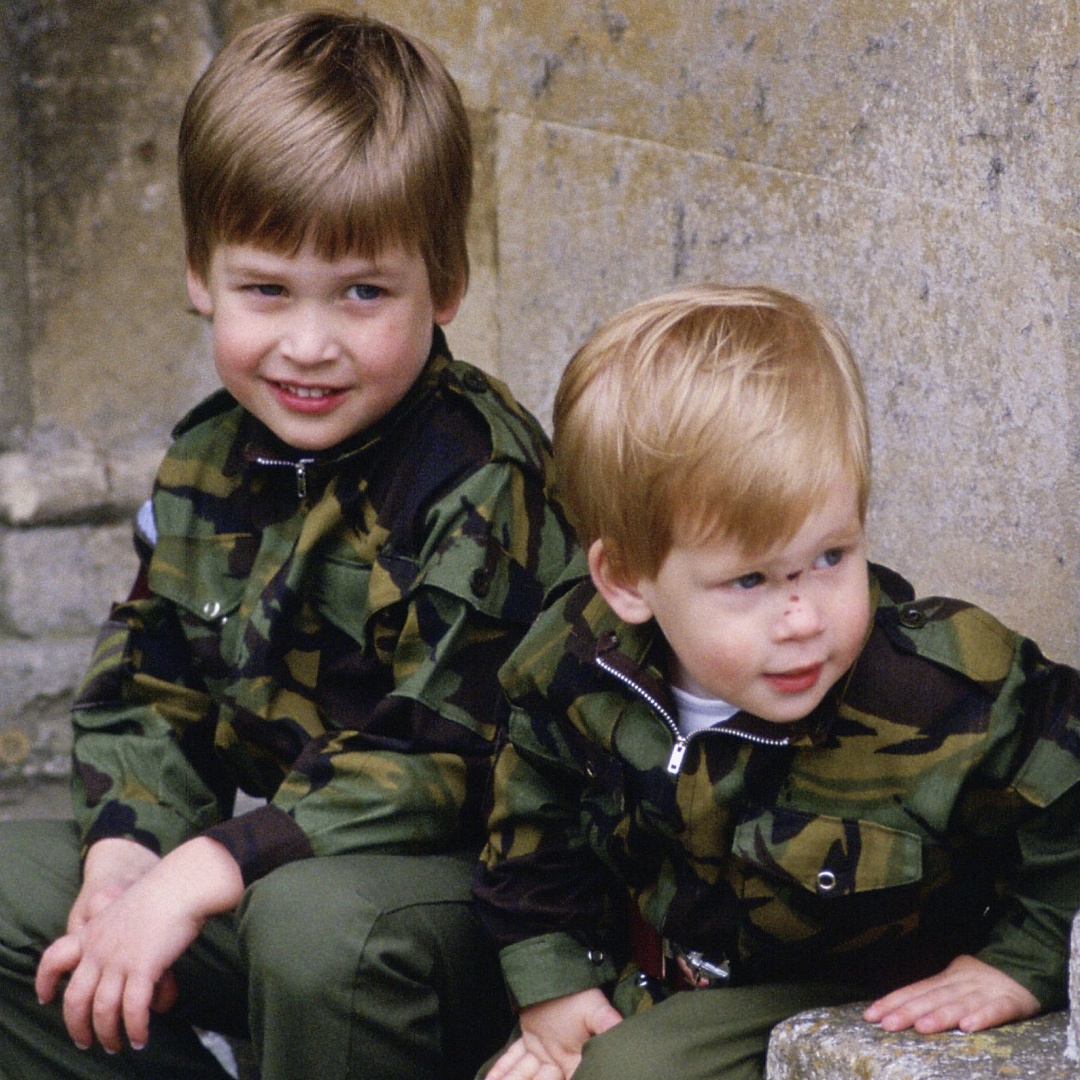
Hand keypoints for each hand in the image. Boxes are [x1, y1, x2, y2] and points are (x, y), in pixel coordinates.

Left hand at [36, 837, 243, 1053]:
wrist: (183, 880)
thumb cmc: (166, 889)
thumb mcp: (128, 907)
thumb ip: (120, 934)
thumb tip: (131, 962)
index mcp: (93, 931)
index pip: (55, 957)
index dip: (46, 980)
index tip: (46, 999)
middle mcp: (99, 949)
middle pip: (75, 998)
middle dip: (78, 1026)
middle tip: (86, 1042)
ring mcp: (119, 959)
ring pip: (102, 1010)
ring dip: (109, 1034)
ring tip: (116, 1046)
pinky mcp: (143, 967)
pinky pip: (134, 1009)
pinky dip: (136, 1027)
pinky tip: (142, 1037)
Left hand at [484, 988, 621, 1079]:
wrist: (562, 970)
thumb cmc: (581, 992)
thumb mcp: (597, 1011)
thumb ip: (608, 1026)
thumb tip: (621, 1032)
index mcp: (577, 1060)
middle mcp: (560, 1061)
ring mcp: (543, 1052)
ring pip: (523, 1075)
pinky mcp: (529, 1041)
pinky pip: (512, 1059)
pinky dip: (501, 1069)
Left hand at [863, 954, 1039, 1033]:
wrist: (1026, 965)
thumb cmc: (982, 981)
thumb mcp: (953, 984)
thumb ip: (931, 996)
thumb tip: (896, 1007)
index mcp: (945, 981)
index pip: (914, 991)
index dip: (892, 1002)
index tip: (870, 1016)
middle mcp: (961, 985)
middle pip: (932, 998)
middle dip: (908, 1011)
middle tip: (887, 1024)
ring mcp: (986, 992)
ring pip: (960, 1005)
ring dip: (940, 1016)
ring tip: (921, 1027)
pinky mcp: (1012, 1002)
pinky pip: (997, 1010)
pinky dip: (982, 1017)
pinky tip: (968, 1027)